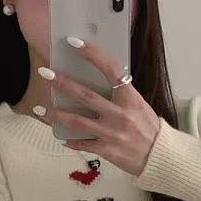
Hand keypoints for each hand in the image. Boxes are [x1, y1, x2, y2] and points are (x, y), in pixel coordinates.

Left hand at [40, 39, 161, 175]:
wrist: (161, 157)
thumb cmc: (150, 128)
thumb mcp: (139, 106)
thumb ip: (120, 95)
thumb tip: (97, 81)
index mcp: (130, 98)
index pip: (110, 69)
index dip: (92, 54)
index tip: (75, 43)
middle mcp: (120, 114)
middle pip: (86, 96)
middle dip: (63, 83)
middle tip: (45, 73)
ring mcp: (112, 134)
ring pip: (77, 122)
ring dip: (56, 115)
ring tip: (39, 109)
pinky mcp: (107, 150)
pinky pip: (83, 144)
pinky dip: (70, 140)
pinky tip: (61, 136)